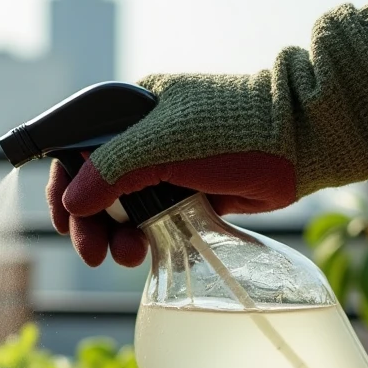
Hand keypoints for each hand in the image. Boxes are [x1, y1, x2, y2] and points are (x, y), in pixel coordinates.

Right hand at [47, 3, 367, 267]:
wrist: (303, 139)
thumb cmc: (234, 128)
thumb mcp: (163, 145)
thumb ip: (114, 170)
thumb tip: (73, 203)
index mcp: (132, 110)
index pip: (78, 148)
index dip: (64, 186)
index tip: (64, 221)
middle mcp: (146, 136)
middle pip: (98, 186)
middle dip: (90, 223)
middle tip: (93, 255)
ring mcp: (170, 165)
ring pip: (126, 208)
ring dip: (118, 235)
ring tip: (126, 257)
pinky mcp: (193, 191)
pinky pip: (156, 219)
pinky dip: (146, 238)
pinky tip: (146, 253)